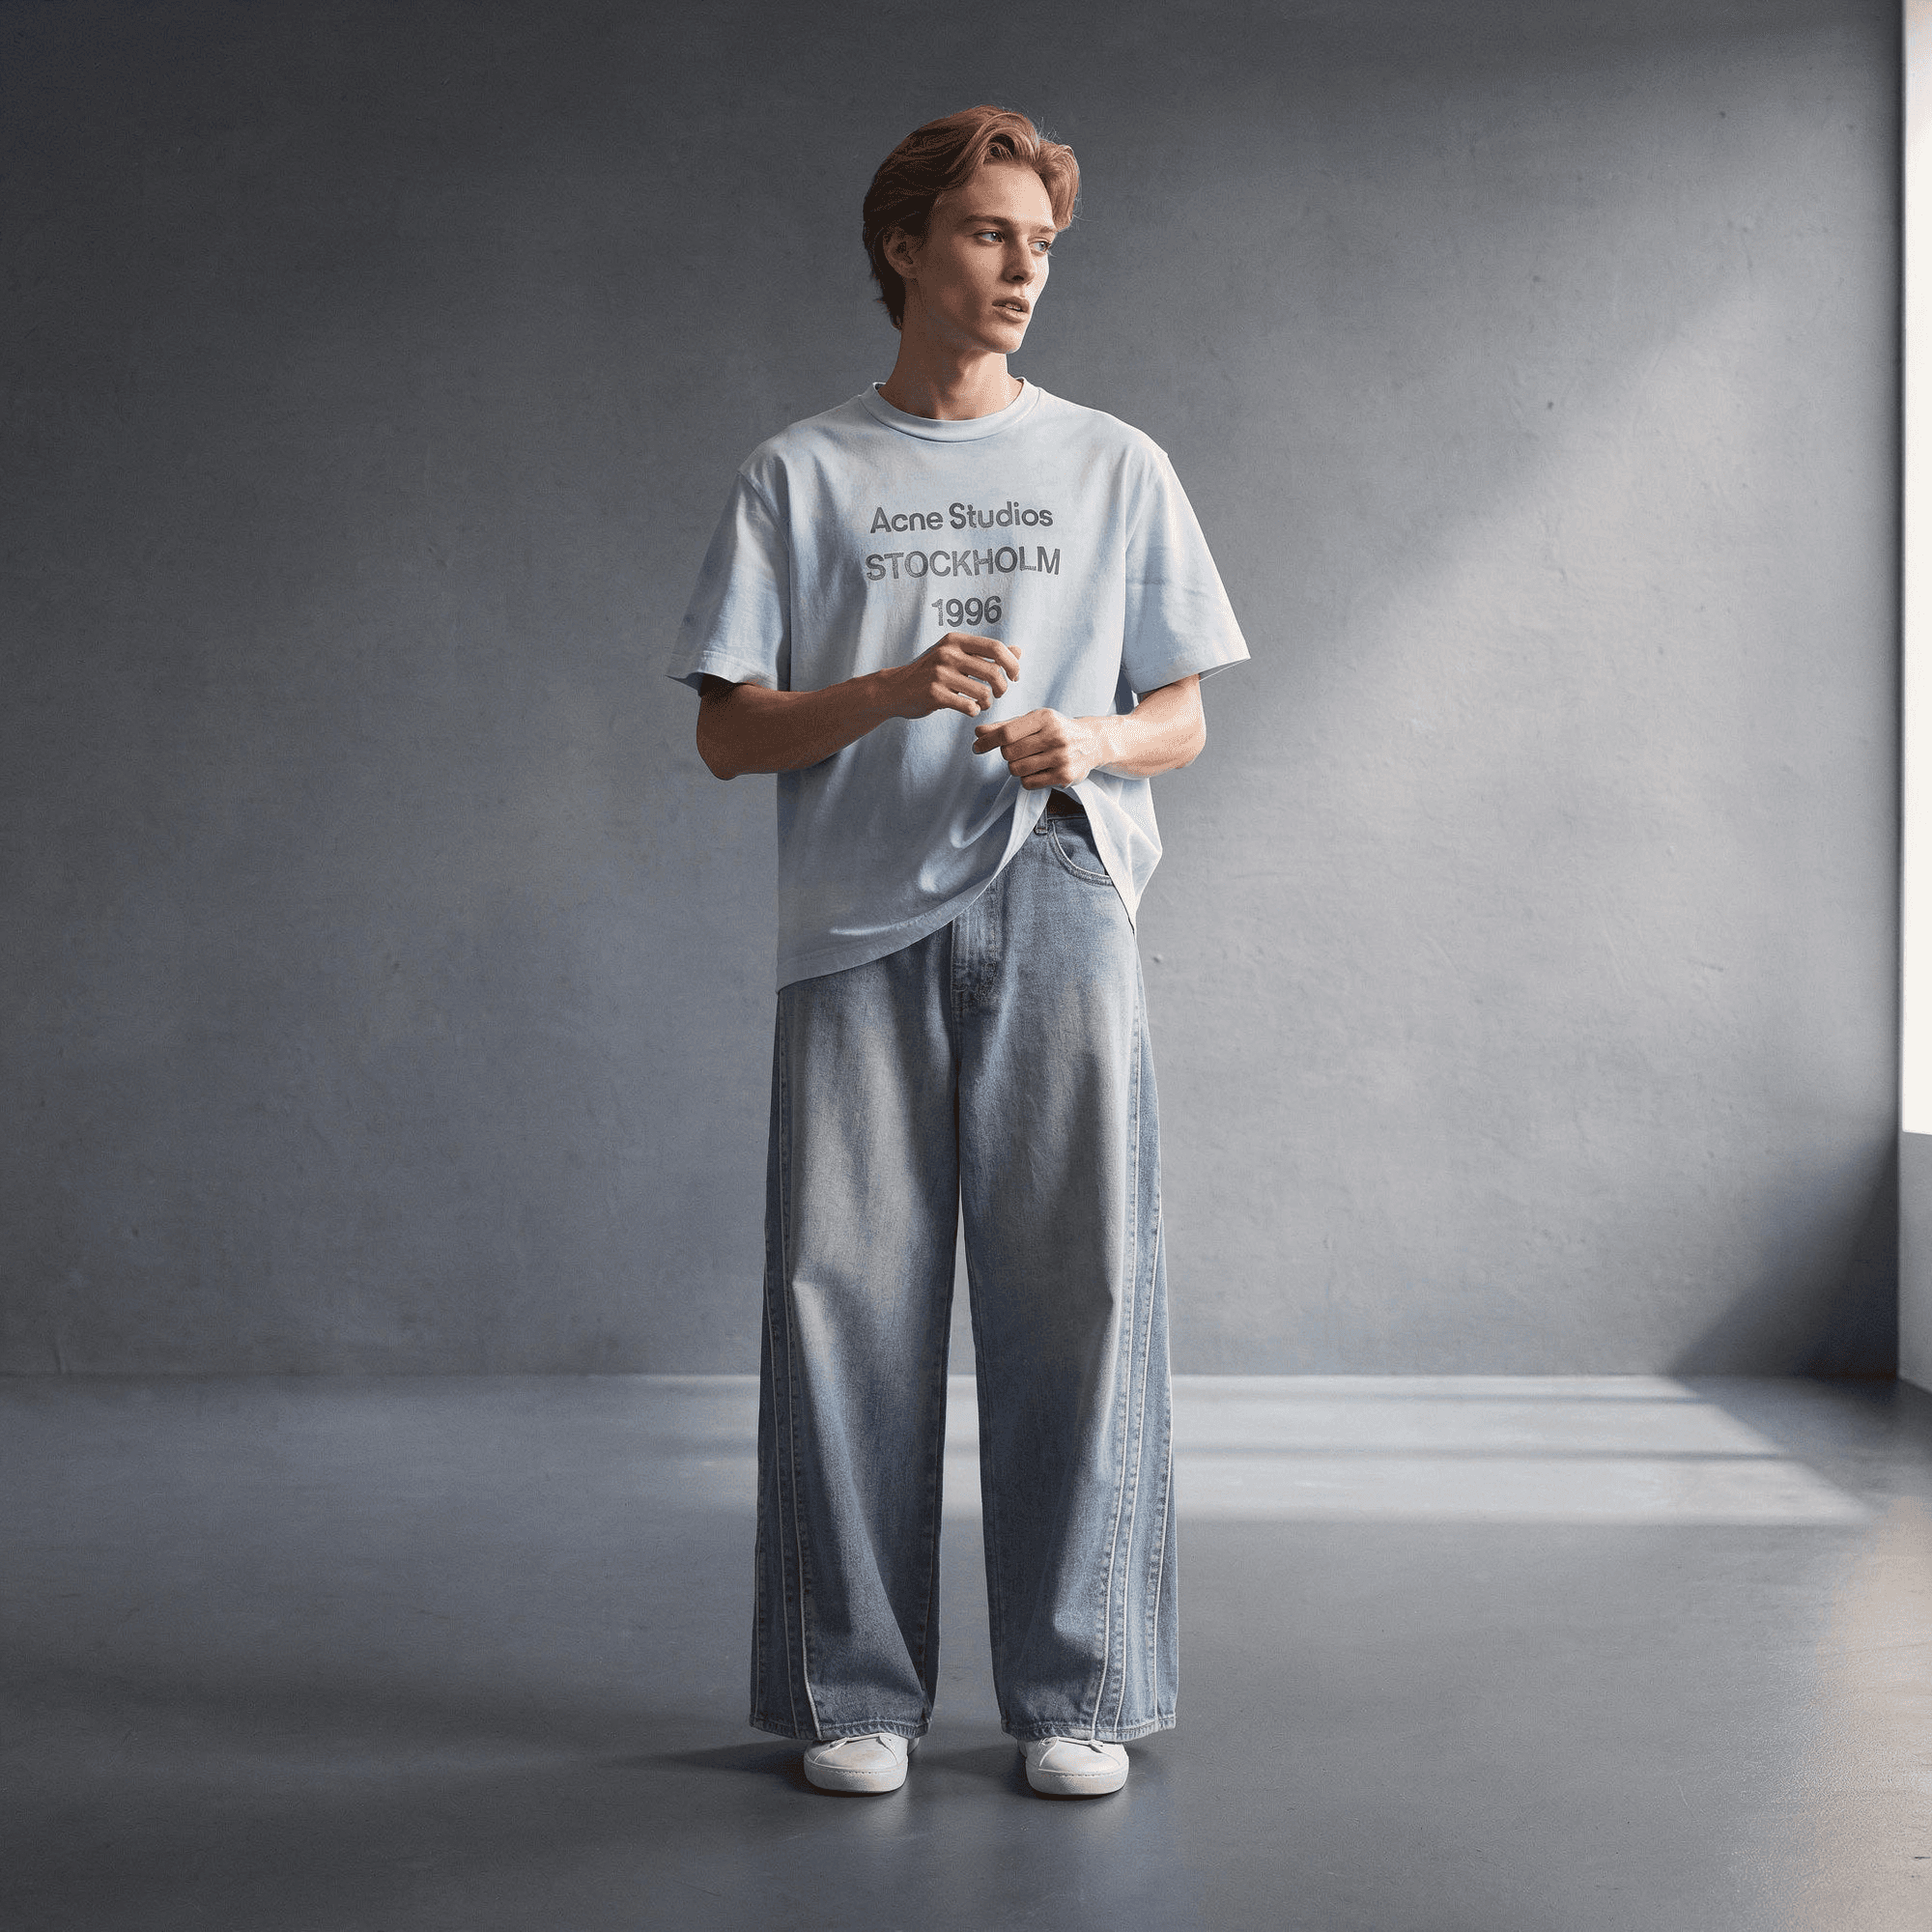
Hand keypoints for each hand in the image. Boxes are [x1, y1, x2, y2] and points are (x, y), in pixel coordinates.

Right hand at [883, 633, 1022, 720]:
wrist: (895, 689)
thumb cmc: (931, 672)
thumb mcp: (956, 656)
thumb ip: (986, 654)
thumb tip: (1019, 650)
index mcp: (955, 640)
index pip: (995, 648)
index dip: (1011, 664)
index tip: (1014, 676)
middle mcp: (947, 653)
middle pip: (993, 672)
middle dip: (1002, 687)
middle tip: (998, 694)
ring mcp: (939, 674)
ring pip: (983, 693)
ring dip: (988, 703)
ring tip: (982, 703)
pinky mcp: (934, 694)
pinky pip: (968, 707)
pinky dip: (974, 711)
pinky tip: (969, 710)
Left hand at [971, 707, 1113, 788]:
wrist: (1092, 741)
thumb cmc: (1056, 729)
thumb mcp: (1033, 721)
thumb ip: (1005, 727)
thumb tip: (978, 732)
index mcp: (1044, 718)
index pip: (1007, 733)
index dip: (987, 742)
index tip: (976, 747)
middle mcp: (1055, 736)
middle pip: (1009, 753)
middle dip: (1007, 755)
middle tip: (1018, 752)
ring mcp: (1061, 757)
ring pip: (1017, 770)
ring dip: (1016, 768)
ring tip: (1029, 760)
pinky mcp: (1064, 776)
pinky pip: (1028, 783)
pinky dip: (1026, 779)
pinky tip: (1038, 770)